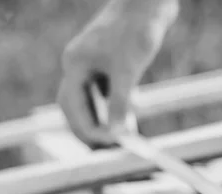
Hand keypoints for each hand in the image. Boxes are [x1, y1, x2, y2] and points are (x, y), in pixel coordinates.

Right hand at [57, 0, 176, 144]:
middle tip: (107, 150)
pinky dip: (115, 107)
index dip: (86, 129)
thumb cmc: (137, 29)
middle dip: (89, 129)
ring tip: (118, 140)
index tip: (105, 147)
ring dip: (102, 121)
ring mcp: (94, 64)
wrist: (150, 3)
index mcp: (76, 64)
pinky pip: (107, 92)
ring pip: (91, 100)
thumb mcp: (129, 69)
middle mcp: (80, 65)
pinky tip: (129, 119)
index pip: (71, 106)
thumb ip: (121, 102)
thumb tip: (117, 135)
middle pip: (76, 106)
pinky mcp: (110, 63)